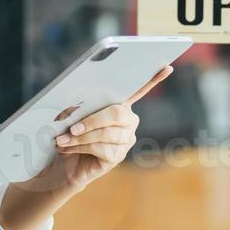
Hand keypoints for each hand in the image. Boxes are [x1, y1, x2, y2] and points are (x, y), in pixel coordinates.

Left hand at [40, 65, 172, 192]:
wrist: (64, 163)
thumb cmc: (69, 133)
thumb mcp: (73, 115)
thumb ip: (80, 107)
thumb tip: (72, 102)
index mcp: (121, 104)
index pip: (139, 89)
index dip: (154, 79)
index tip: (167, 67)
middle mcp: (129, 121)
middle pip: (117, 114)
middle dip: (92, 120)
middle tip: (72, 127)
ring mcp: (125, 139)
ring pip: (106, 133)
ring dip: (81, 137)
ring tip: (62, 139)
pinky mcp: (117, 156)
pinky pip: (100, 148)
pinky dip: (80, 147)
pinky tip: (66, 148)